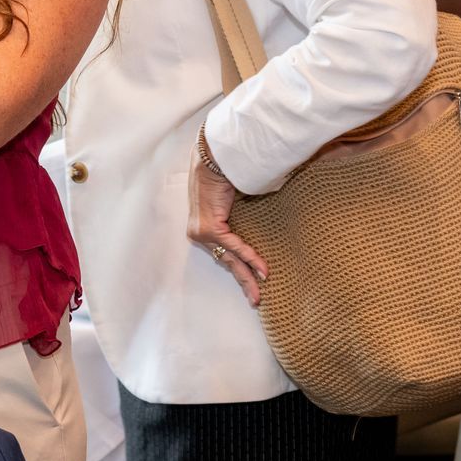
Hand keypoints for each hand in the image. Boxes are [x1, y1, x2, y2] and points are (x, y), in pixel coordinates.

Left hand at [187, 148, 268, 305]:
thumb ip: (234, 219)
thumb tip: (250, 225)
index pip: (222, 254)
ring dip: (247, 276)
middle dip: (243, 281)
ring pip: (229, 259)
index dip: (239, 267)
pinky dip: (249, 258)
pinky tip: (262, 270)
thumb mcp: (227, 204)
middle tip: (255, 299)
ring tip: (259, 293)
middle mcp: (197, 233)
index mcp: (201, 228)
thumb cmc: (222, 177)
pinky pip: (233, 247)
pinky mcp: (209, 228)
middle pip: (225, 261)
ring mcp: (201, 232)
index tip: (254, 280)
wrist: (213, 160)